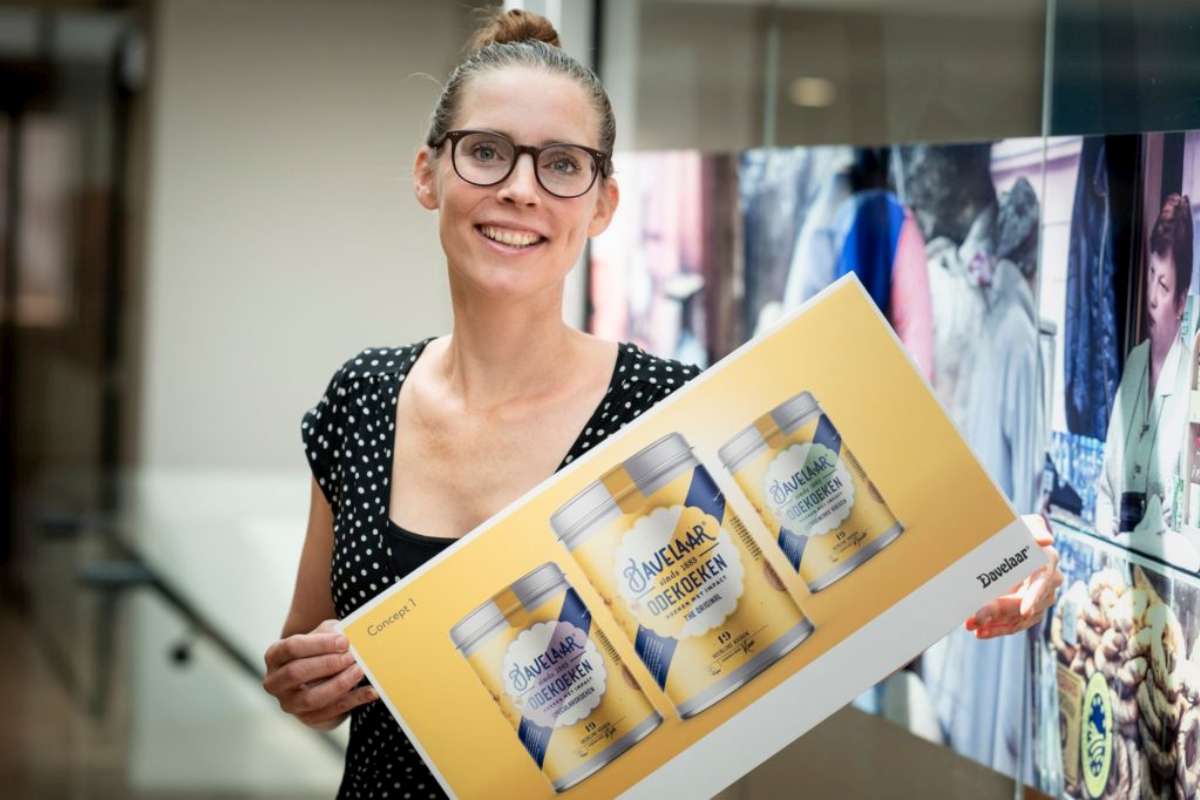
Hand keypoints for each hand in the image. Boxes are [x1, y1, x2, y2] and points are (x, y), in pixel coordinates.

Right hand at [262, 619, 377, 728]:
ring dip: (340, 684)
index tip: (344, 641)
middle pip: (297, 673)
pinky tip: (370, 691)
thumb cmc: (320, 649)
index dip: (319, 644)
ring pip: (312, 698)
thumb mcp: (323, 635)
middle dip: (327, 664)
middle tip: (352, 656)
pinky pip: (331, 712)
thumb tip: (350, 635)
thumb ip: (332, 633)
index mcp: (275, 656)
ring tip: (360, 671)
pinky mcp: (308, 719)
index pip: (291, 648)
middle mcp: (275, 682)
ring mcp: (290, 704)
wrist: (319, 676)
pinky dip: (354, 701)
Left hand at [964, 514, 1062, 639]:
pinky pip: (1017, 624)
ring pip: (1022, 618)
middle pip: (1027, 602)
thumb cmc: (1009, 530)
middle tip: (977, 616)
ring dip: (996, 623)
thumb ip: (1031, 530)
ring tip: (972, 624)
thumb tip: (1047, 539)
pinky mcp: (1031, 609)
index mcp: (1048, 558)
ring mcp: (1042, 597)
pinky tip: (980, 632)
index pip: (1043, 580)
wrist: (1001, 541)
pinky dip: (998, 628)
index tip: (1025, 610)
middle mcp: (1050, 580)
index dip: (1035, 596)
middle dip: (1001, 611)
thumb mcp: (1017, 526)